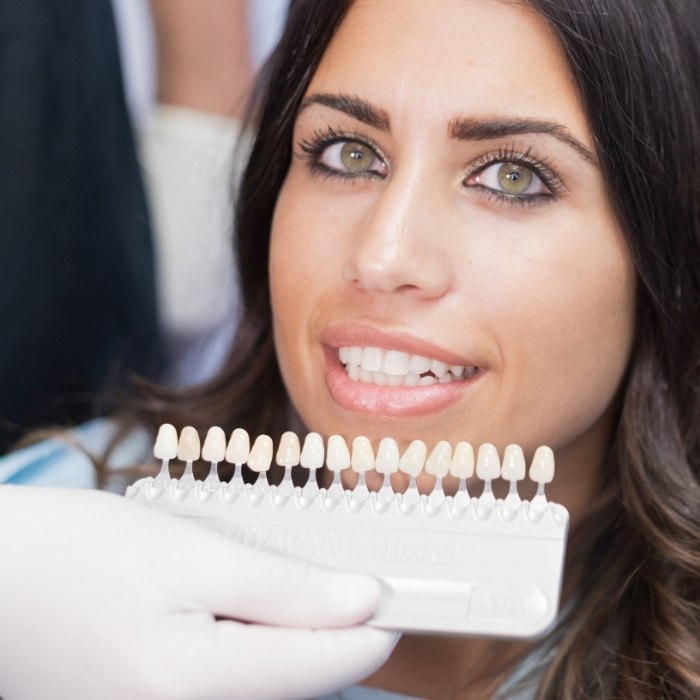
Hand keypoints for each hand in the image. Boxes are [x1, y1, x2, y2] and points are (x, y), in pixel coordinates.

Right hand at [0, 486, 396, 699]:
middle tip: (336, 574)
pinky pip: (221, 690)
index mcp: (193, 686)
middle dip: (322, 631)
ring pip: (259, 688)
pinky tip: (230, 610)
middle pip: (293, 684)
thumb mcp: (192, 555)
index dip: (373, 627)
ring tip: (269, 584)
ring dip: (282, 640)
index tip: (403, 595)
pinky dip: (243, 651)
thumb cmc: (78, 554)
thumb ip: (285, 589)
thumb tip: (363, 602)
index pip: (323, 667)